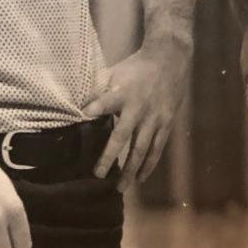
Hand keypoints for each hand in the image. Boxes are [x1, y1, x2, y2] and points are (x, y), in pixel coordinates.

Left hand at [84, 45, 188, 190]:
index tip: (82, 117)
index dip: (95, 109)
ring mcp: (154, 118)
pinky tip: (140, 179)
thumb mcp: (115, 71)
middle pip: (123, 136)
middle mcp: (138, 108)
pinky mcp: (165, 124)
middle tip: (98, 175)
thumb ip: (98, 89)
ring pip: (141, 149)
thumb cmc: (136, 67)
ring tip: (120, 188)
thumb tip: (76, 105)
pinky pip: (157, 148)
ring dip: (130, 169)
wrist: (170, 60)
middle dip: (110, 156)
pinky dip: (149, 165)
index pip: (106, 102)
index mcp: (122, 92)